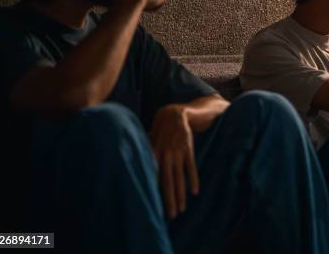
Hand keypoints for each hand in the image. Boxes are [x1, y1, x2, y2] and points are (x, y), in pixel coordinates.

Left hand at [150, 104, 199, 218]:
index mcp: (153, 154)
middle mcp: (164, 155)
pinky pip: (191, 168)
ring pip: (179, 178)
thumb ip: (143, 154)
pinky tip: (195, 191)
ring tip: (181, 209)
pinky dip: (193, 179)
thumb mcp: (148, 141)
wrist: (175, 113)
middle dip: (168, 200)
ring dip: (181, 194)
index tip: (152, 207)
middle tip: (170, 216)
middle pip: (167, 182)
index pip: (152, 178)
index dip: (153, 193)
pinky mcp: (188, 150)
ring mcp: (177, 153)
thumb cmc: (159, 129)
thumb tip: (133, 165)